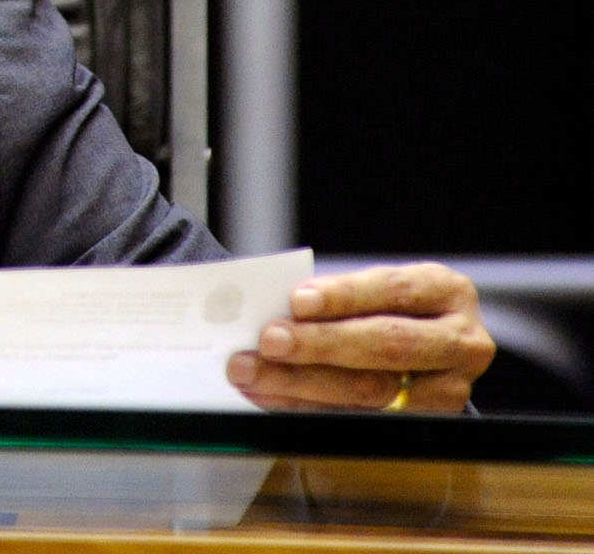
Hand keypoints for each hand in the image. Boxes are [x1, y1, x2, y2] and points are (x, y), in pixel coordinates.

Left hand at [226, 263, 494, 411]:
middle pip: (387, 344)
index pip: (393, 290)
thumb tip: (269, 307)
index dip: (344, 296)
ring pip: (374, 390)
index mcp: (445, 291)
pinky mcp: (426, 425)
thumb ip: (331, 297)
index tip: (297, 301)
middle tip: (268, 341)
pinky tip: (271, 395)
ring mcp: (450, 389)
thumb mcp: (370, 289)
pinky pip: (361, 419)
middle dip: (320, 344)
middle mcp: (460, 341)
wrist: (420, 348)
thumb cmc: (381, 308)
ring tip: (253, 372)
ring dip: (302, 382)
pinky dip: (308, 407)